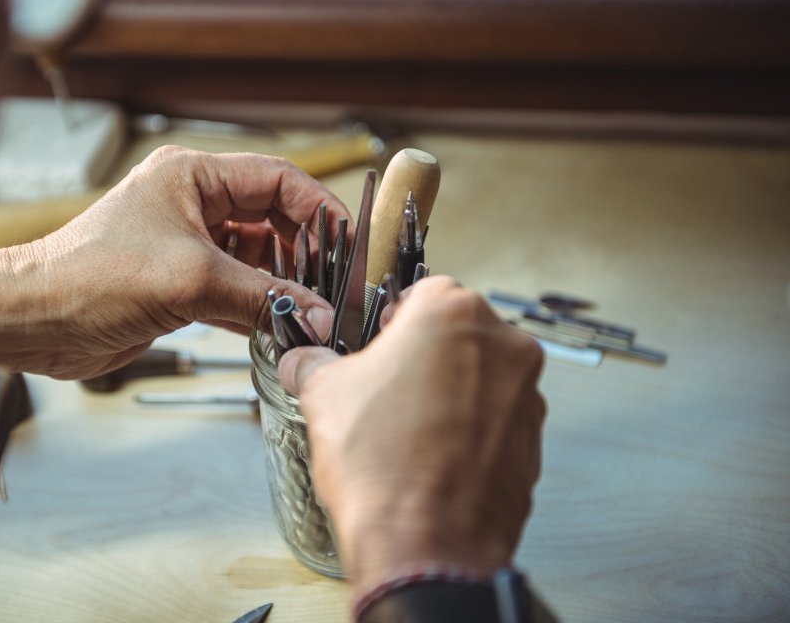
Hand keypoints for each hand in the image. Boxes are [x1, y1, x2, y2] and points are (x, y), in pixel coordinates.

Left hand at [0, 146, 349, 378]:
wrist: (32, 320)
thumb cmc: (88, 278)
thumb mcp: (188, 281)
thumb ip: (261, 297)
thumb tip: (316, 314)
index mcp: (192, 177)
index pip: (277, 180)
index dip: (318, 209)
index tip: (347, 243)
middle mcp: (193, 205)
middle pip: (274, 219)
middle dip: (306, 251)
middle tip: (333, 285)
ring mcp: (188, 246)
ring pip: (258, 259)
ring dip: (284, 285)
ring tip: (311, 310)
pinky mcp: (181, 284)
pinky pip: (237, 290)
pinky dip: (259, 308)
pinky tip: (280, 326)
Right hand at [278, 277, 545, 590]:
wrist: (425, 546)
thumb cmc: (382, 465)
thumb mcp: (324, 395)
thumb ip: (313, 363)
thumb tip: (304, 362)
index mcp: (453, 313)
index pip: (421, 291)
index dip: (390, 320)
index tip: (375, 343)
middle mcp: (503, 345)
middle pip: (456, 334)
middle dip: (421, 358)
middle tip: (385, 391)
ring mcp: (526, 396)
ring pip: (479, 377)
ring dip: (448, 394)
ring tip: (405, 432)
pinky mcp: (534, 442)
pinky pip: (496, 421)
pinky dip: (469, 431)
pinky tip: (432, 458)